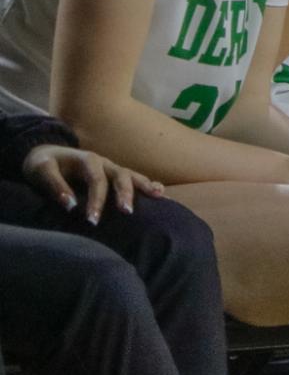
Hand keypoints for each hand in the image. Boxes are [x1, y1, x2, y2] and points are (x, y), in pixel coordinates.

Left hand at [20, 144, 162, 222]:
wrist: (47, 154)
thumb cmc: (43, 164)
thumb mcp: (41, 171)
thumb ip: (55, 186)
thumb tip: (71, 205)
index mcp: (88, 160)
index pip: (96, 180)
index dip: (97, 200)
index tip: (93, 220)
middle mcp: (104, 163)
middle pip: (121, 176)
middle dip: (126, 194)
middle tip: (127, 212)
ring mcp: (112, 168)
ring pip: (132, 175)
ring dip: (144, 186)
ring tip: (158, 196)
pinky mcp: (114, 175)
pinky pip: (135, 178)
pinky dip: (148, 184)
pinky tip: (160, 192)